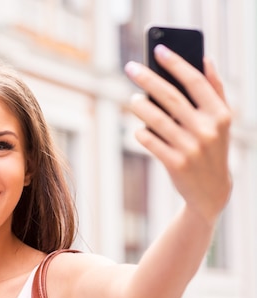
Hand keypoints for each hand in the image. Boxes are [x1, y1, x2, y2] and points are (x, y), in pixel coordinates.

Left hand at [125, 45, 232, 224]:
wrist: (212, 192)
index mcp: (221, 114)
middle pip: (172, 97)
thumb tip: (205, 59)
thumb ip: (215, 91)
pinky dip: (142, 133)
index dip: (176, 64)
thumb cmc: (212, 148)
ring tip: (132, 99)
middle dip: (148, 79)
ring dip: (140, 106)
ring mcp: (191, 148)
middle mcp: (207, 130)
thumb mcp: (221, 122)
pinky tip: (138, 128)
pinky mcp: (176, 164)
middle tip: (130, 67)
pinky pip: (151, 142)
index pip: (196, 82)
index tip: (158, 50)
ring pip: (157, 120)